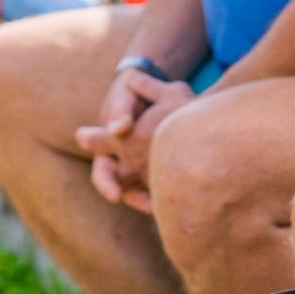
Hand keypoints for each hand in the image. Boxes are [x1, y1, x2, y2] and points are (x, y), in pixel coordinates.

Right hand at [76, 71, 193, 213]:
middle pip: (127, 189)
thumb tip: (119, 128)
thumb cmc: (134, 88)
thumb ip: (120, 108)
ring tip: (173, 203)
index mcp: (110, 148)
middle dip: (138, 199)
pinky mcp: (161, 162)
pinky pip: (165, 179)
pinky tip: (191, 190)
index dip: (107, 184)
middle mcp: (124, 161)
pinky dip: (173, 185)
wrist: (156, 85)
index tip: (116, 195)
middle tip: (153, 208)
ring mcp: (143, 164)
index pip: (104, 172)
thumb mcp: (126, 90)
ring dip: (158, 197)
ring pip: (148, 188)